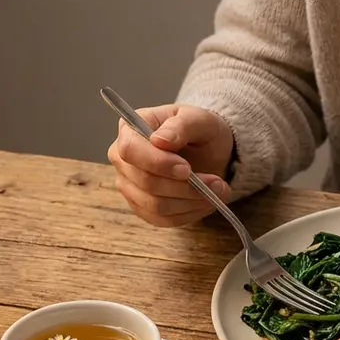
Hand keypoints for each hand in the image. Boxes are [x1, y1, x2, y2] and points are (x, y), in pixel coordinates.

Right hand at [106, 103, 235, 226]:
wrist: (208, 151)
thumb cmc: (200, 131)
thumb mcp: (200, 120)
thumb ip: (181, 125)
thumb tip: (160, 140)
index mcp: (130, 129)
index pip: (130, 150)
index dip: (158, 163)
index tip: (187, 169)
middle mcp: (122, 159)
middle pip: (145, 182)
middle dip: (185, 186)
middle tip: (216, 183)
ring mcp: (129, 185)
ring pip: (155, 205)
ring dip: (191, 201)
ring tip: (217, 191)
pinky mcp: (142, 206)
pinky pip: (162, 219)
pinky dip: (188, 213)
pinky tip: (205, 202)